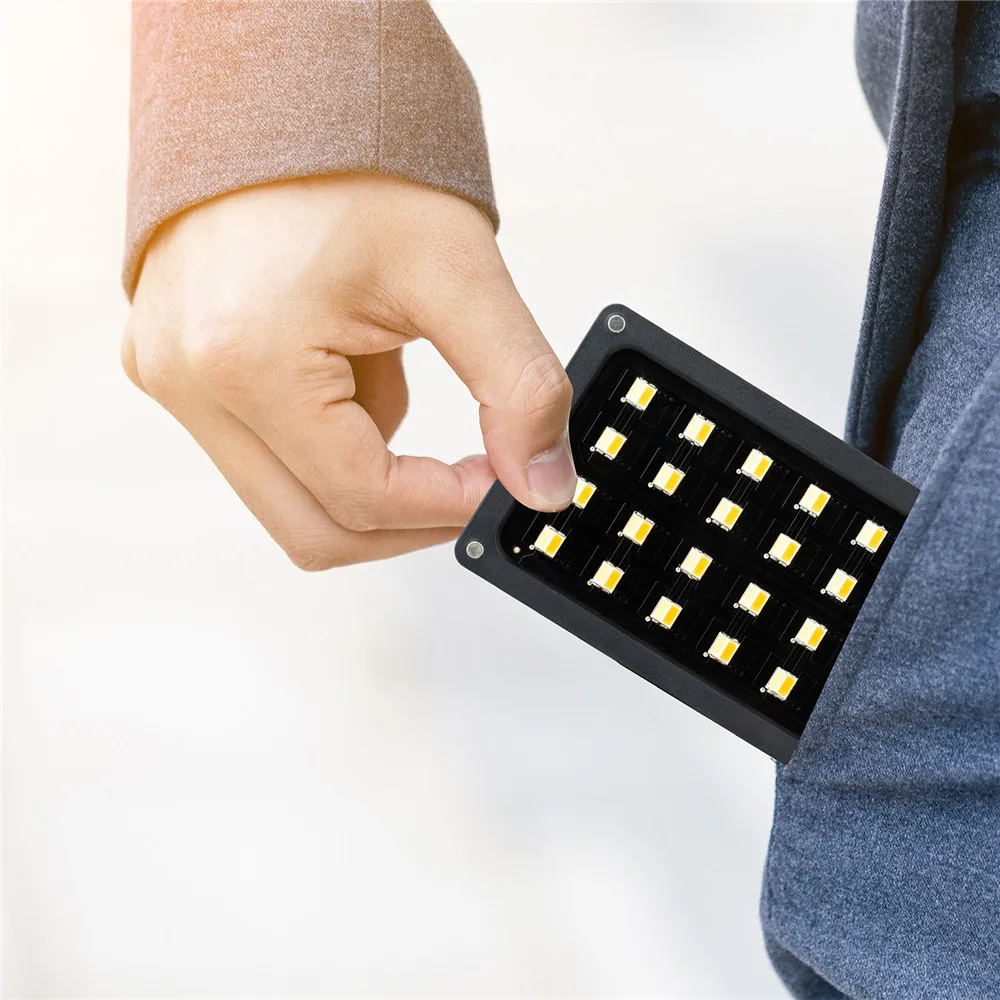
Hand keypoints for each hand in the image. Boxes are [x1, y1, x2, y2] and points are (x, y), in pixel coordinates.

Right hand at [122, 175, 575, 568]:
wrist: (280, 93)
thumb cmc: (357, 162)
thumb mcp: (460, 272)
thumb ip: (518, 389)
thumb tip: (543, 485)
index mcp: (243, 358)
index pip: (360, 497)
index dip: (447, 506)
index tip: (504, 487)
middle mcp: (186, 382)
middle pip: (313, 528)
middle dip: (406, 517)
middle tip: (470, 481)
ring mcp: (170, 380)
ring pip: (289, 498)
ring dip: (365, 468)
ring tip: (390, 370)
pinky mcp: (175, 372)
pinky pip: (268, 451)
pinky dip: (331, 432)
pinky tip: (353, 361)